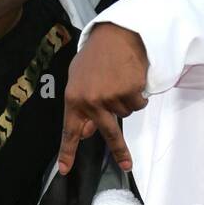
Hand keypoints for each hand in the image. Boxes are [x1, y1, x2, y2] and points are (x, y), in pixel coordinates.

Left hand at [58, 23, 148, 175]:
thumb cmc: (96, 56)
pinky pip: (138, 104)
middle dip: (119, 150)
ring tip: (121, 80)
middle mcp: (91, 101)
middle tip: (127, 165)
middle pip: (108, 133)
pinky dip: (138, 94)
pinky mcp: (129, 91)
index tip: (65, 170)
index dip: (67, 152)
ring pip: (125, 114)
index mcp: (74, 99)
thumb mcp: (79, 79)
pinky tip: (131, 78)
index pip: (69, 131)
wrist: (116, 34)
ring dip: (126, 101)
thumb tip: (85, 132)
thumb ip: (80, 106)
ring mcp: (111, 97)